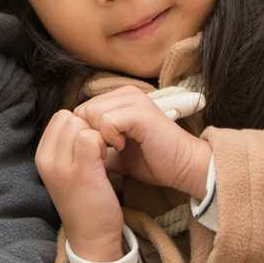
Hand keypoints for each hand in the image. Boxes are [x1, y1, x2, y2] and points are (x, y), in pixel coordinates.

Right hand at [36, 108, 127, 262]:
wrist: (91, 237)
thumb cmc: (84, 201)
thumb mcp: (65, 171)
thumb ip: (67, 146)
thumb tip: (83, 119)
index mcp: (42, 156)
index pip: (60, 117)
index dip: (80, 124)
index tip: (91, 144)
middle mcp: (46, 159)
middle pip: (70, 117)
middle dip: (89, 127)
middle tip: (100, 149)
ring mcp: (61, 166)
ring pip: (80, 124)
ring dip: (98, 135)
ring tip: (103, 155)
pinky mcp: (80, 172)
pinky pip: (91, 137)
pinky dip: (104, 143)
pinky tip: (108, 159)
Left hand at [73, 86, 211, 200]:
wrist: (185, 168)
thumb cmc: (156, 161)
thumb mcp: (119, 154)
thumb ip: (100, 148)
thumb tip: (78, 153)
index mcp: (121, 100)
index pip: (83, 109)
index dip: (84, 133)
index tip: (99, 151)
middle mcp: (127, 94)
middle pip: (83, 109)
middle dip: (88, 134)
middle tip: (104, 151)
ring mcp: (135, 101)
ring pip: (92, 112)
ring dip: (98, 136)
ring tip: (115, 149)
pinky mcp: (140, 112)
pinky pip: (107, 120)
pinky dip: (109, 137)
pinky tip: (122, 147)